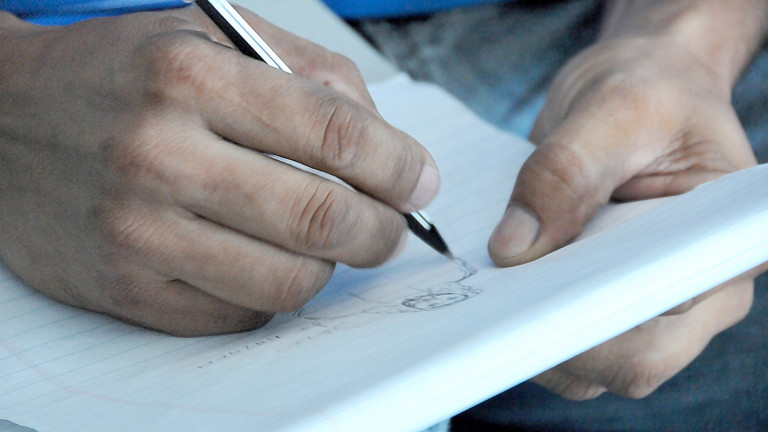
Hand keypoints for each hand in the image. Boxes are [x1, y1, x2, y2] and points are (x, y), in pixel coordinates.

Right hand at [0, 7, 438, 335]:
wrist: (3, 122)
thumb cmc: (123, 76)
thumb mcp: (214, 38)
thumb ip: (314, 76)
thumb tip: (390, 148)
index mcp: (192, 77)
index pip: (335, 133)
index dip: (398, 166)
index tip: (420, 183)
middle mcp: (160, 154)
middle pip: (321, 218)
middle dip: (382, 230)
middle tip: (393, 225)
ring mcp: (139, 231)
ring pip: (288, 282)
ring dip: (332, 270)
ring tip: (332, 244)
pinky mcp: (127, 289)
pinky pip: (240, 314)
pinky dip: (274, 293)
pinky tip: (266, 260)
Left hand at [487, 37, 757, 397]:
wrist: (640, 88)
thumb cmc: (650, 91)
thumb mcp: (614, 110)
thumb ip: (565, 173)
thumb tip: (513, 251)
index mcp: (723, 247)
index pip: (665, 314)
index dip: (599, 322)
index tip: (534, 302)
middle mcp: (694, 290)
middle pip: (628, 360)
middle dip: (557, 337)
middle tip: (495, 301)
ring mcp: (645, 301)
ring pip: (588, 360)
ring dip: (532, 333)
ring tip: (489, 290)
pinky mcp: (601, 295)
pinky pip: (561, 332)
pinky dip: (524, 319)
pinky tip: (494, 286)